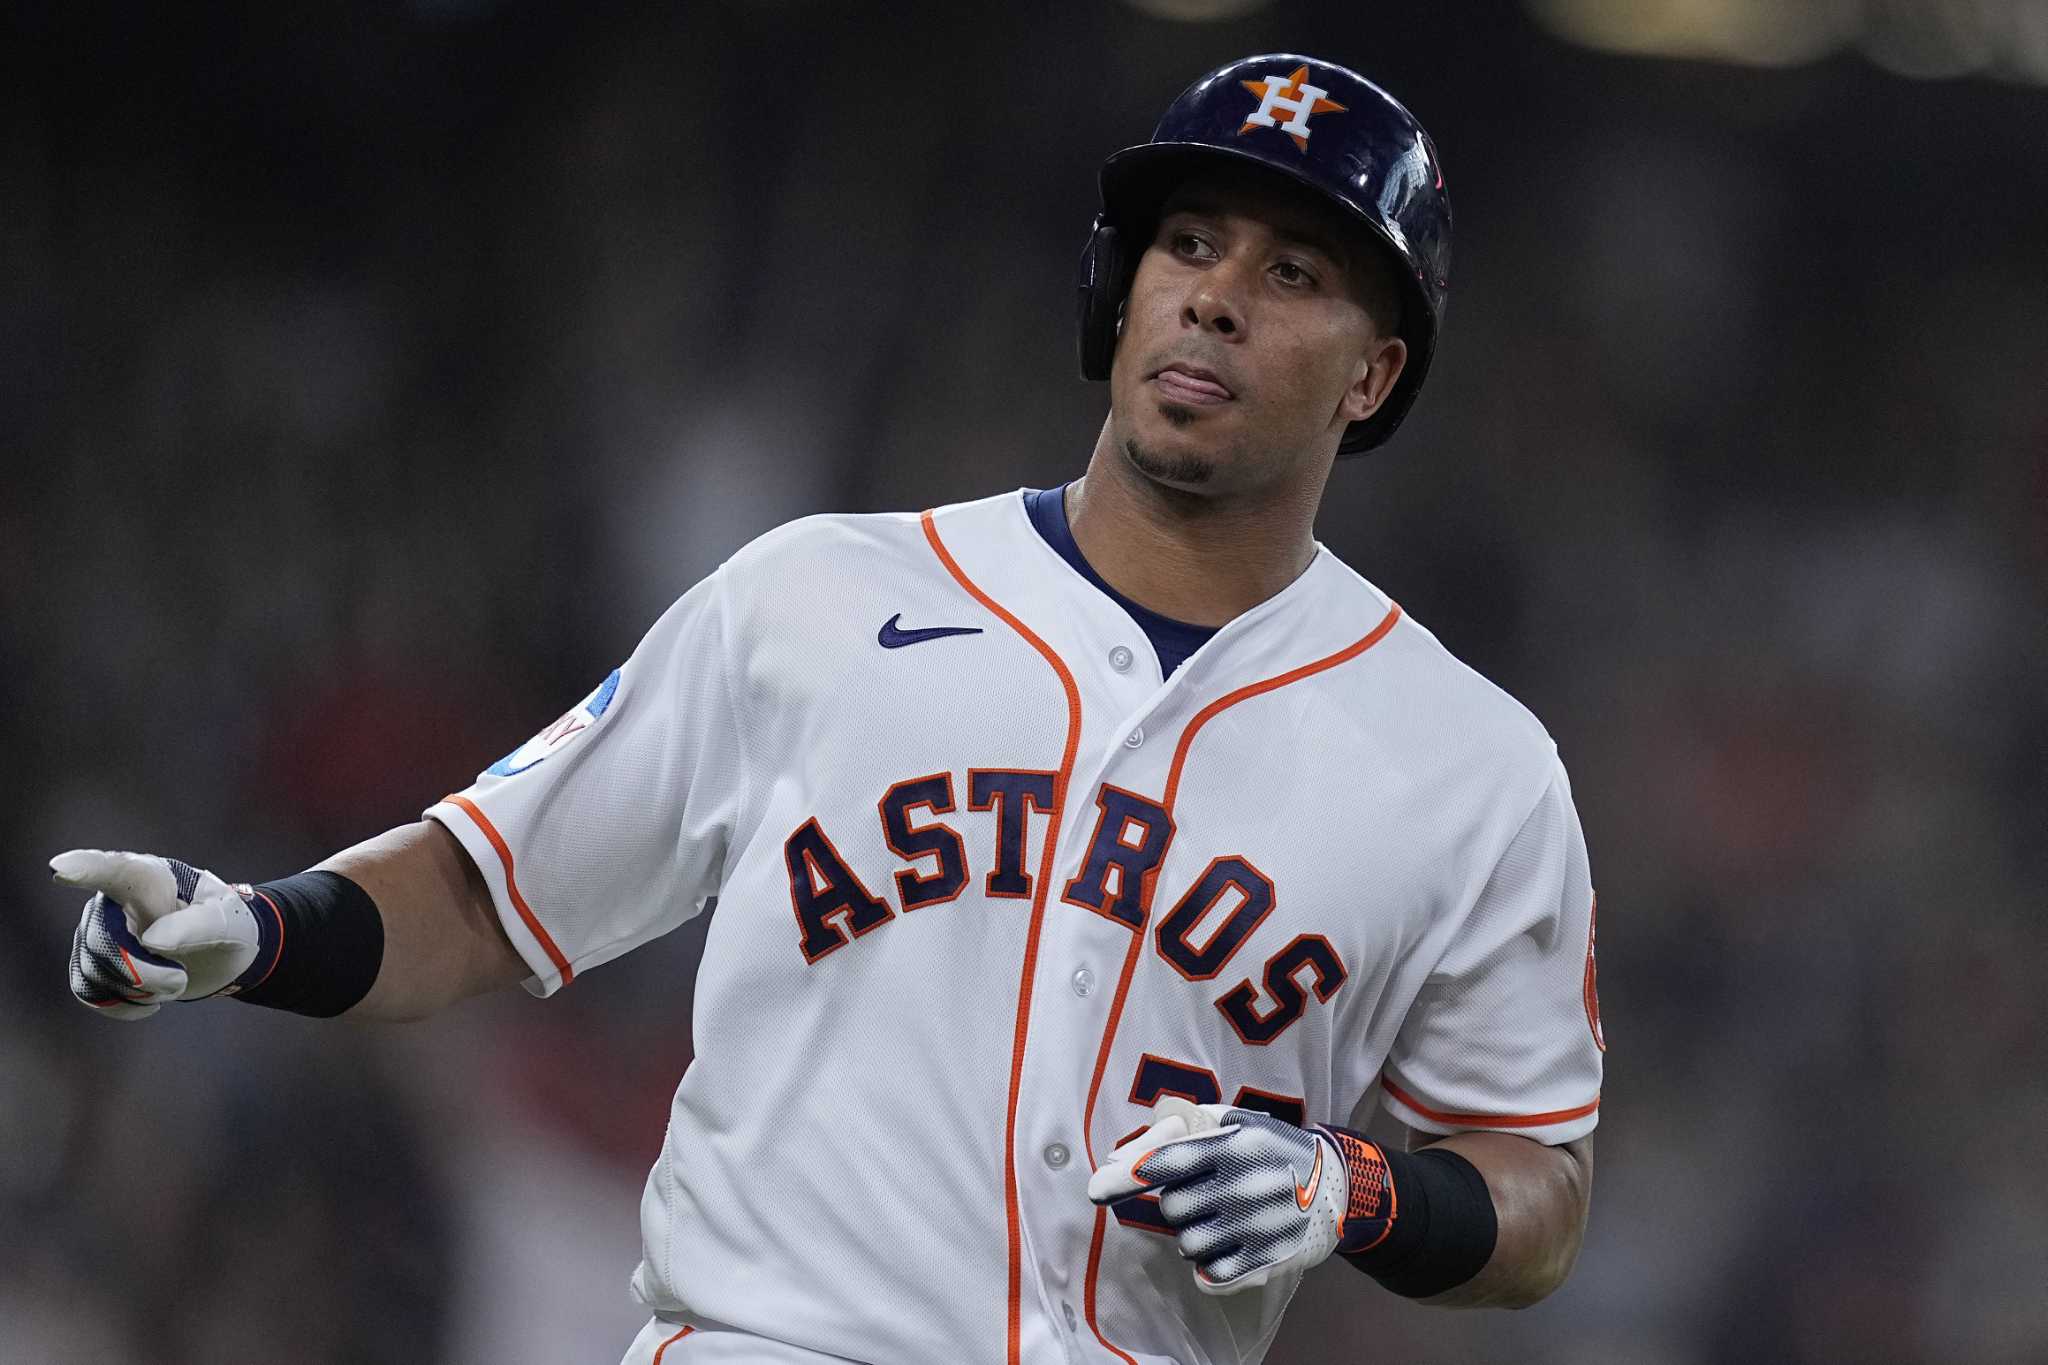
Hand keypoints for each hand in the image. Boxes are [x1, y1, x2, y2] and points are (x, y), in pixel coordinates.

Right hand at [55, 849, 263, 1019]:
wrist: (220, 953)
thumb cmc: (225, 924)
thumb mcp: (228, 922)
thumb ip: (198, 926)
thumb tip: (151, 939)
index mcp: (151, 878)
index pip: (115, 870)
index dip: (86, 868)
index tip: (60, 868)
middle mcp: (114, 900)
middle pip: (102, 940)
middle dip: (143, 972)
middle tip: (180, 979)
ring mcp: (98, 930)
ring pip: (94, 970)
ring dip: (140, 990)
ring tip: (173, 981)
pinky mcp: (93, 961)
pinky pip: (88, 991)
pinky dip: (122, 1004)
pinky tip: (151, 1002)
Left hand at [1087, 1098, 1391, 1294]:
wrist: (1336, 1185)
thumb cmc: (1270, 1148)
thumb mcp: (1234, 1123)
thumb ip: (1179, 1134)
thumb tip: (1118, 1160)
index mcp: (1234, 1146)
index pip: (1169, 1162)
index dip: (1130, 1175)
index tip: (1099, 1188)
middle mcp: (1244, 1185)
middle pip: (1172, 1209)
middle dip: (1176, 1204)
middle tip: (1202, 1196)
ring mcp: (1257, 1226)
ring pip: (1188, 1243)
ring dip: (1192, 1236)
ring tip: (1217, 1221)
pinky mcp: (1268, 1260)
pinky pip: (1212, 1274)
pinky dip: (1207, 1266)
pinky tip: (1223, 1248)